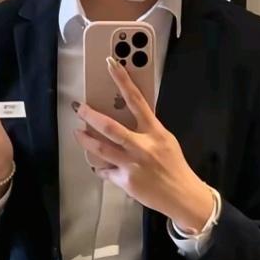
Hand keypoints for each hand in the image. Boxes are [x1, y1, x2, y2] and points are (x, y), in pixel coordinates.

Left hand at [75, 56, 213, 230]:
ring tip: (78, 133)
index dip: (122, 80)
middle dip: (90, 116)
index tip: (110, 63)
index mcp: (155, 132)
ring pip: (101, 149)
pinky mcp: (125, 181)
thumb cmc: (174, 166)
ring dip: (85, 140)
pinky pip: (106, 171)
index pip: (136, 100)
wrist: (182, 196)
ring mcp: (132, 165)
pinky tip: (99, 165)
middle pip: (110, 127)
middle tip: (79, 108)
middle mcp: (142, 146)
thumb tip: (126, 118)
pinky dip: (101, 167)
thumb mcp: (165, 141)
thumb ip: (147, 130)